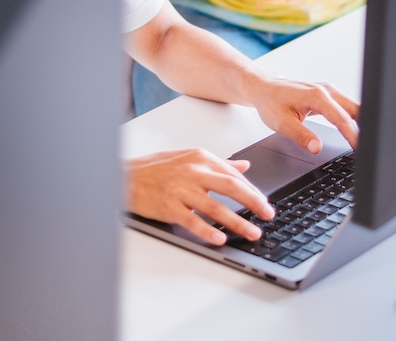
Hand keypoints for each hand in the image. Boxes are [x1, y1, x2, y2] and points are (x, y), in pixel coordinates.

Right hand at [125, 148, 274, 245]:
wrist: (127, 177)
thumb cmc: (157, 168)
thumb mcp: (189, 157)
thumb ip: (218, 163)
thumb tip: (244, 166)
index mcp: (200, 157)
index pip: (233, 174)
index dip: (252, 190)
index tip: (264, 202)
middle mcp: (193, 171)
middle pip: (231, 187)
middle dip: (253, 202)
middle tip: (268, 214)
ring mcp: (181, 189)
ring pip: (216, 207)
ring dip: (237, 222)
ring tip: (252, 232)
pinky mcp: (170, 207)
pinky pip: (193, 221)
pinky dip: (208, 230)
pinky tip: (220, 238)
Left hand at [244, 74, 359, 152]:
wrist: (264, 88)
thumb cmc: (270, 102)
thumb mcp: (281, 122)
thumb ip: (300, 136)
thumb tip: (316, 148)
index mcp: (317, 96)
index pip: (342, 119)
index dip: (353, 135)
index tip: (361, 150)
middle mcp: (326, 91)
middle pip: (355, 110)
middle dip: (365, 129)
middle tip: (370, 150)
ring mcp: (329, 92)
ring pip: (354, 108)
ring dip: (361, 124)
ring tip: (366, 145)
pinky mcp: (328, 96)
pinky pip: (347, 108)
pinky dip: (353, 120)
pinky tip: (356, 133)